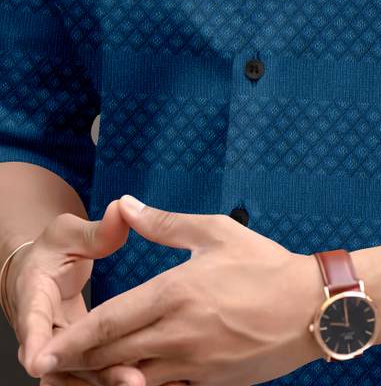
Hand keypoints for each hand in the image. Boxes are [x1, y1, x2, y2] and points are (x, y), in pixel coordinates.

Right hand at [7, 201, 146, 385]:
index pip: (32, 321)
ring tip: (141, 384)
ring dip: (107, 381)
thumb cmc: (54, 250)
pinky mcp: (81, 355)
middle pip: (62, 358)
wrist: (42, 272)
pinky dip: (115, 378)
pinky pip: (95, 371)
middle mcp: (42, 330)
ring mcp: (62, 346)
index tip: (38, 360)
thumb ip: (96, 231)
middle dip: (89, 373)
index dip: (36, 340)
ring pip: (81, 371)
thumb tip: (121, 209)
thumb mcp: (68, 234)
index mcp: (33, 296)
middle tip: (127, 380)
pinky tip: (149, 381)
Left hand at [31, 195, 325, 385]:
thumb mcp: (216, 232)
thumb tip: (126, 205)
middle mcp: (179, 333)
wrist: (312, 307)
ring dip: (107, 377)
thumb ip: (165, 223)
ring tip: (86, 374)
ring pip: (134, 379)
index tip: (46, 351)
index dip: (74, 339)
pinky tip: (133, 379)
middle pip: (113, 354)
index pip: (111, 320)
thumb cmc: (265, 265)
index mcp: (176, 292)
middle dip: (79, 362)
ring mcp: (194, 364)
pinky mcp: (210, 383)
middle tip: (52, 365)